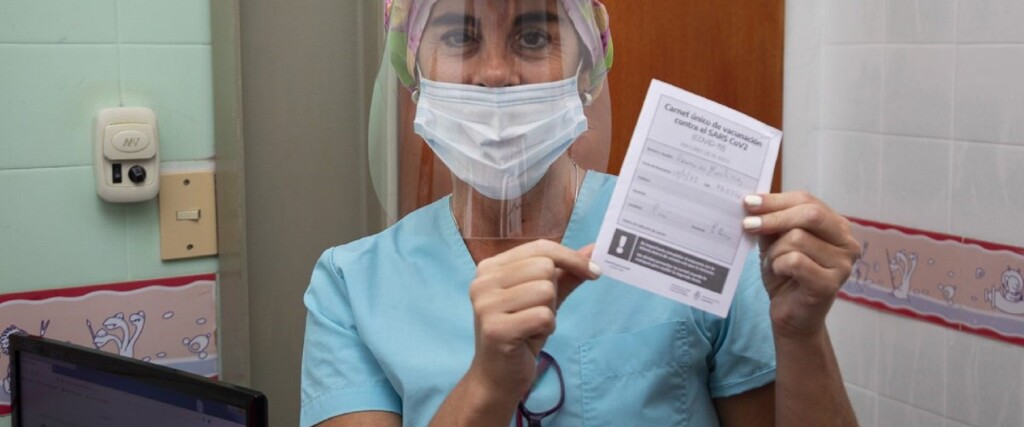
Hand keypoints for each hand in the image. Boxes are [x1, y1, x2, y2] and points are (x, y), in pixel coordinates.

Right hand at [466, 240, 599, 397]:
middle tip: (539, 312)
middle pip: (545, 267)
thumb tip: (595, 249)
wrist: (498, 376)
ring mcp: (486, 305)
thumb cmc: (521, 332)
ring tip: (531, 326)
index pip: (540, 247)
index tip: (595, 273)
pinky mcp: (496, 329)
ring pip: (545, 291)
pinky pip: (543, 316)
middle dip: (553, 292)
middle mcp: (483, 281)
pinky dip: (546, 328)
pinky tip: (530, 338)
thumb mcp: (543, 298)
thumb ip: (566, 273)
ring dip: (549, 312)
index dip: (572, 258)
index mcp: (490, 267)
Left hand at [741, 191, 859, 338]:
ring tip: (774, 264)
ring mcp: (843, 264)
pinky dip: (779, 265)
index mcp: (836, 226)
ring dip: (775, 251)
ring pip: (798, 238)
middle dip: (774, 217)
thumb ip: (771, 221)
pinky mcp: (831, 284)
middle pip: (810, 214)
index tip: (749, 202)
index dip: (776, 200)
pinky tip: (780, 274)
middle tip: (747, 224)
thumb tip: (753, 202)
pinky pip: (795, 261)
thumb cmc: (786, 275)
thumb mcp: (776, 241)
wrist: (791, 315)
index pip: (807, 200)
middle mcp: (847, 242)